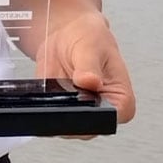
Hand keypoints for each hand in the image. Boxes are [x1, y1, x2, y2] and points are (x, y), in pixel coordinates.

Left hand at [37, 11, 134, 134]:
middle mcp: (101, 110)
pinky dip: (42, 110)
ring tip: (54, 88)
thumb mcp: (91, 46)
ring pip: (64, 128)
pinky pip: (48, 122)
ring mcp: (79, 114)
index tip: (82, 101)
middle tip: (63, 94)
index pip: (111, 118)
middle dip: (70, 115)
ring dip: (55, 112)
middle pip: (85, 128)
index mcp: (120, 97)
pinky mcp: (59, 113)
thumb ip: (90, 66)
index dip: (96, 115)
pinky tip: (44, 93)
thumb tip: (90, 82)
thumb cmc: (89, 37)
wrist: (66, 33)